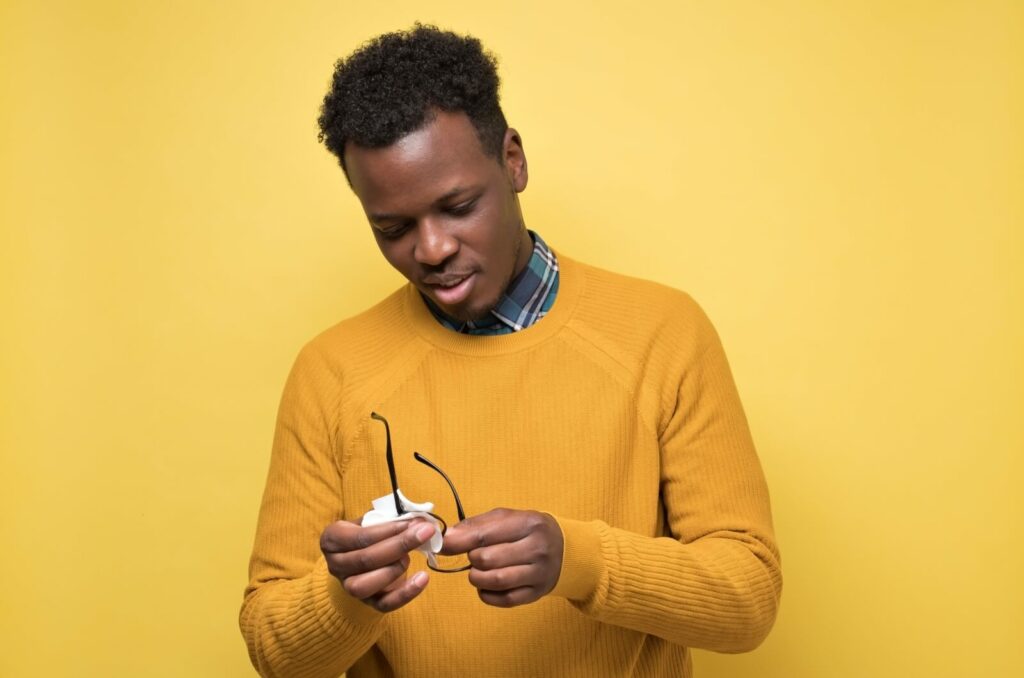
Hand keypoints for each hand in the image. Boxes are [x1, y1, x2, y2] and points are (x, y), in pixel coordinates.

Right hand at [319, 518, 436, 612]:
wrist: (364, 556)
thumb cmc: (370, 533)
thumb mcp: (374, 520)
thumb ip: (392, 518)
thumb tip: (419, 519)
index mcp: (332, 539)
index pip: (360, 536)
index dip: (388, 530)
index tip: (412, 522)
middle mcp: (335, 565)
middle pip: (365, 559)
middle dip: (399, 545)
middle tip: (424, 533)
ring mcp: (348, 586)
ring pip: (365, 585)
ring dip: (394, 569)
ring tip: (409, 557)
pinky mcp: (367, 603)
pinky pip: (384, 605)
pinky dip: (405, 593)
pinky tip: (423, 579)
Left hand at [440, 508, 563, 607]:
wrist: (565, 550)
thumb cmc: (528, 531)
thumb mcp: (508, 517)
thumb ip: (477, 525)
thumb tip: (448, 537)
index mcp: (529, 523)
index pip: (485, 534)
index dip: (459, 541)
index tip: (443, 544)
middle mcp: (537, 548)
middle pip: (487, 559)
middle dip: (472, 558)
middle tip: (475, 555)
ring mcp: (539, 573)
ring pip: (494, 581)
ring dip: (477, 577)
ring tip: (478, 570)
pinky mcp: (536, 593)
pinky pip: (503, 600)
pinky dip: (487, 594)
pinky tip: (487, 585)